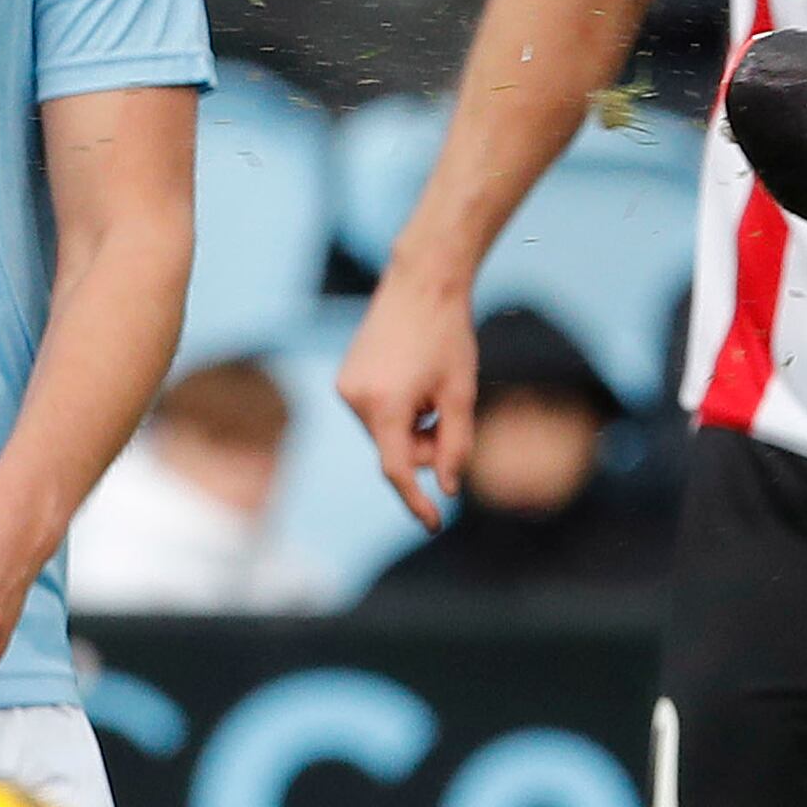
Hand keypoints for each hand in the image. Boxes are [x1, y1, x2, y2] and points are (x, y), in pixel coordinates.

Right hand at [339, 274, 481, 530]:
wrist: (421, 282)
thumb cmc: (448, 335)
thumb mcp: (461, 394)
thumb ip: (456, 445)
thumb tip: (447, 487)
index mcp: (384, 406)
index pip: (397, 471)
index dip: (416, 501)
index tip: (434, 524)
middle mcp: (355, 400)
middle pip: (395, 451)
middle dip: (425, 445)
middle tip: (449, 414)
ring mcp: (345, 388)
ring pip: (386, 434)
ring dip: (412, 426)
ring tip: (431, 387)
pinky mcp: (345, 378)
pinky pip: (376, 414)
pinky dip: (399, 411)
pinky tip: (413, 377)